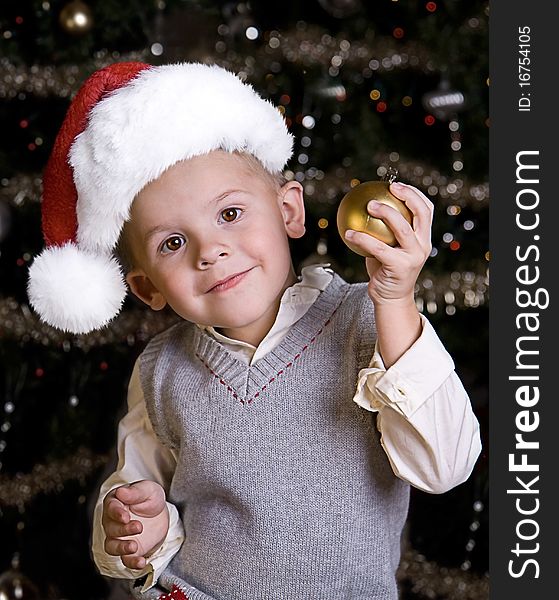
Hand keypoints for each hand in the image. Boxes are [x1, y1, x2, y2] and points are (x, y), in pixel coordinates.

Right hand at [102, 480, 168, 569]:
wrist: (159, 514)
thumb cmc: (150, 498)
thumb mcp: (147, 490)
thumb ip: (135, 492)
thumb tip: (121, 492)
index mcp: (115, 503)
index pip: (111, 508)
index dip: (116, 513)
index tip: (125, 517)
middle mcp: (112, 522)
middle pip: (111, 528)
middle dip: (123, 530)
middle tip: (138, 527)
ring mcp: (118, 538)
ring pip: (112, 546)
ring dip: (121, 548)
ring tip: (134, 547)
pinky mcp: (127, 551)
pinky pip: (125, 560)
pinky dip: (132, 563)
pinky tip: (141, 562)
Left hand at [345, 182, 432, 304]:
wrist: (391, 298)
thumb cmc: (386, 269)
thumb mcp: (389, 247)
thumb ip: (385, 230)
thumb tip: (365, 205)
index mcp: (423, 238)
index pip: (426, 210)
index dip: (415, 193)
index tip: (396, 184)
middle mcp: (422, 245)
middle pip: (421, 213)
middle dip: (407, 196)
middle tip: (388, 188)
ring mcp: (413, 256)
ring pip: (401, 228)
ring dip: (385, 213)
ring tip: (369, 205)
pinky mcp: (400, 267)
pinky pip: (378, 248)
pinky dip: (362, 238)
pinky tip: (348, 233)